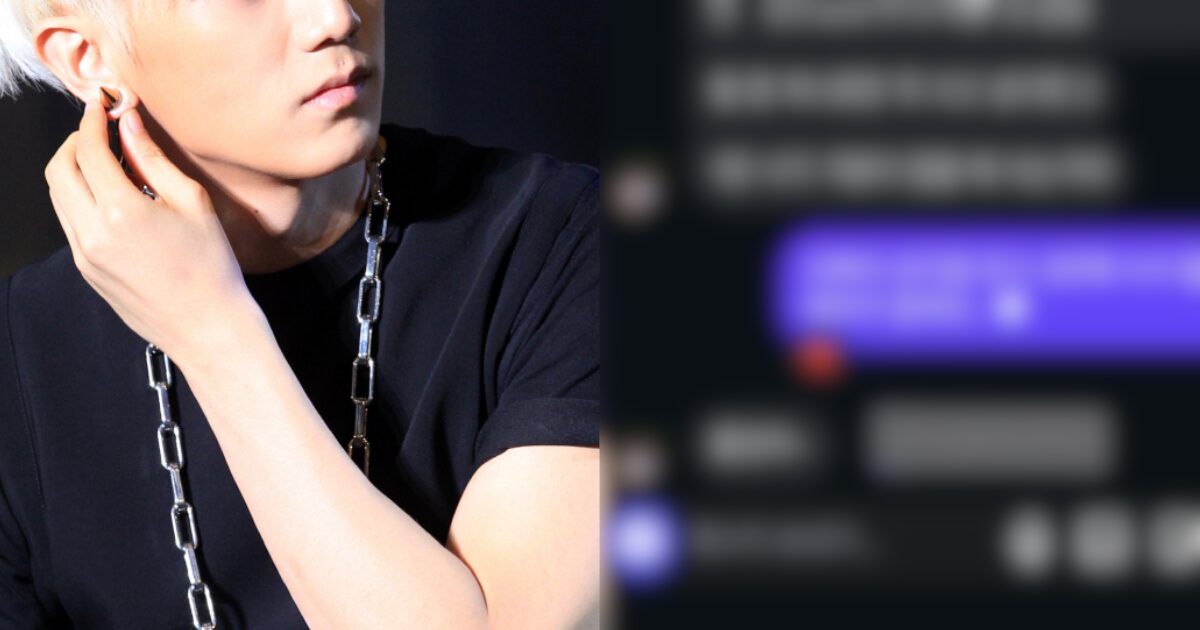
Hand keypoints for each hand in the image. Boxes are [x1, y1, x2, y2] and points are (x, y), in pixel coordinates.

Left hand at [43, 97, 256, 363]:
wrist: (208, 328)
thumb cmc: (212, 269)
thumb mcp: (192, 203)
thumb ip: (153, 158)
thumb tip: (129, 123)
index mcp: (121, 211)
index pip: (89, 149)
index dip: (92, 121)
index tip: (102, 106)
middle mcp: (92, 233)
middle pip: (59, 168)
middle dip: (75, 142)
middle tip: (101, 132)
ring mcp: (85, 254)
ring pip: (58, 196)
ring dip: (74, 171)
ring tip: (110, 165)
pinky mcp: (87, 270)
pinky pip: (70, 222)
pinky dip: (81, 199)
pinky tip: (113, 199)